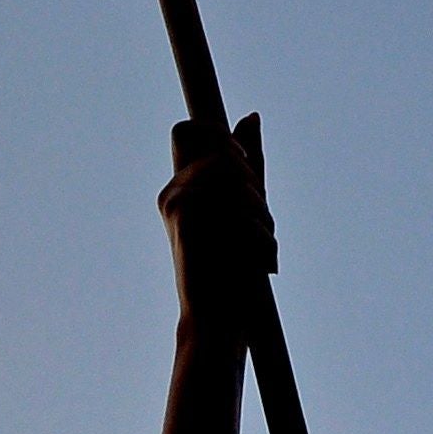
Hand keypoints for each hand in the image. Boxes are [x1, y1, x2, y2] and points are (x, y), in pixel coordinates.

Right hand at [157, 113, 275, 337]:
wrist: (220, 318)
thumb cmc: (235, 272)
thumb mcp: (248, 207)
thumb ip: (249, 162)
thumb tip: (251, 116)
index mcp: (185, 189)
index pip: (194, 131)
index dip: (224, 139)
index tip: (247, 172)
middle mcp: (173, 191)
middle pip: (219, 145)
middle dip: (248, 175)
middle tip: (257, 219)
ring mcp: (173, 199)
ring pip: (228, 167)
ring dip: (257, 207)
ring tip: (259, 246)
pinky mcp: (180, 211)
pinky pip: (229, 189)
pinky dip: (253, 224)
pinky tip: (250, 255)